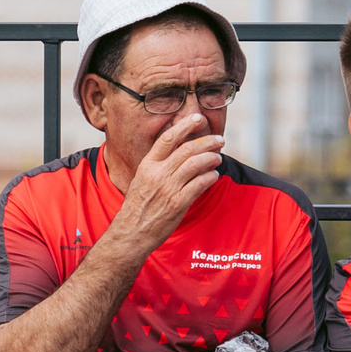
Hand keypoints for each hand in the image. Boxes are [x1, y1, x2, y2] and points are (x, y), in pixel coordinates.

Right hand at [107, 108, 224, 252]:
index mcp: (147, 165)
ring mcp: (169, 188)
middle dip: (207, 141)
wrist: (131, 232)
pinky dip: (210, 176)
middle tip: (218, 139)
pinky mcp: (179, 203)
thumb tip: (179, 153)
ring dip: (211, 158)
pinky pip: (200, 184)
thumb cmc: (137, 207)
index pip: (168, 138)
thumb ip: (158, 166)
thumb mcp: (141, 180)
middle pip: (187, 149)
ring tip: (218, 157)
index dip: (185, 125)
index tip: (197, 118)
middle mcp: (158, 174)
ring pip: (196, 164)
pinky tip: (214, 175)